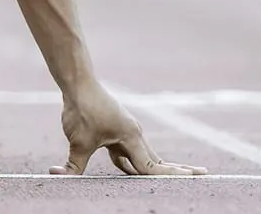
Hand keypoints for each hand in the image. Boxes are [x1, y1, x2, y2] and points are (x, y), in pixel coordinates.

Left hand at [49, 83, 206, 175]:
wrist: (78, 84)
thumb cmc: (82, 111)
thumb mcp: (77, 142)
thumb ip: (73, 166)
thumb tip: (58, 176)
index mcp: (132, 138)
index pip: (154, 166)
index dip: (173, 175)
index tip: (195, 178)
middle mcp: (134, 135)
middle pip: (157, 160)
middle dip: (177, 170)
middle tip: (203, 175)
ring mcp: (125, 132)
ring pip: (142, 156)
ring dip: (155, 167)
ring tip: (178, 174)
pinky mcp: (114, 130)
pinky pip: (125, 152)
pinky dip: (128, 162)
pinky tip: (125, 169)